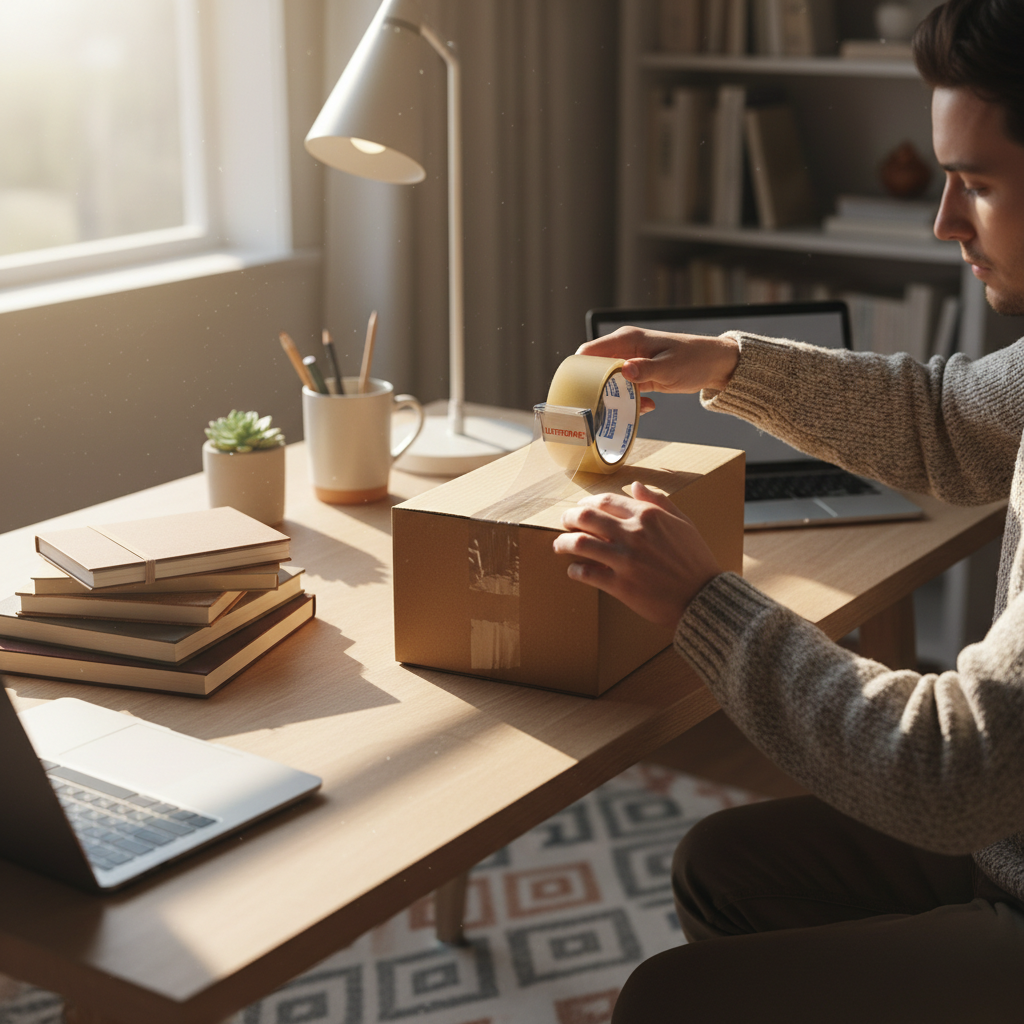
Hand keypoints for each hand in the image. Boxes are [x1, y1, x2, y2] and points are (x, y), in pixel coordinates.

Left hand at [552, 481, 721, 627]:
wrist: (703, 597)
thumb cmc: (695, 560)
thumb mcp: (683, 523)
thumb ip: (658, 501)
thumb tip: (635, 486)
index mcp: (648, 516)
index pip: (605, 501)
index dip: (587, 503)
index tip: (580, 509)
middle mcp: (633, 534)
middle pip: (585, 517)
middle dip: (568, 518)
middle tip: (564, 523)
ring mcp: (624, 559)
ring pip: (580, 543)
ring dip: (564, 543)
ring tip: (559, 546)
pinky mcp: (620, 585)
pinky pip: (586, 573)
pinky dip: (575, 570)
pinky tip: (574, 570)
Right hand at [578, 327, 738, 413]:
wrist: (715, 364)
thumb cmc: (695, 359)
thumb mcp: (670, 367)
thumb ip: (646, 370)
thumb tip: (625, 370)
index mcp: (627, 339)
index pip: (589, 351)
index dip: (578, 370)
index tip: (577, 391)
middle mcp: (624, 350)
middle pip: (594, 370)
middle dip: (595, 389)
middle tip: (601, 407)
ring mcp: (631, 364)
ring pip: (609, 383)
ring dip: (616, 398)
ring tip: (630, 409)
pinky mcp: (639, 377)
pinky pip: (624, 391)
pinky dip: (631, 401)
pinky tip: (648, 406)